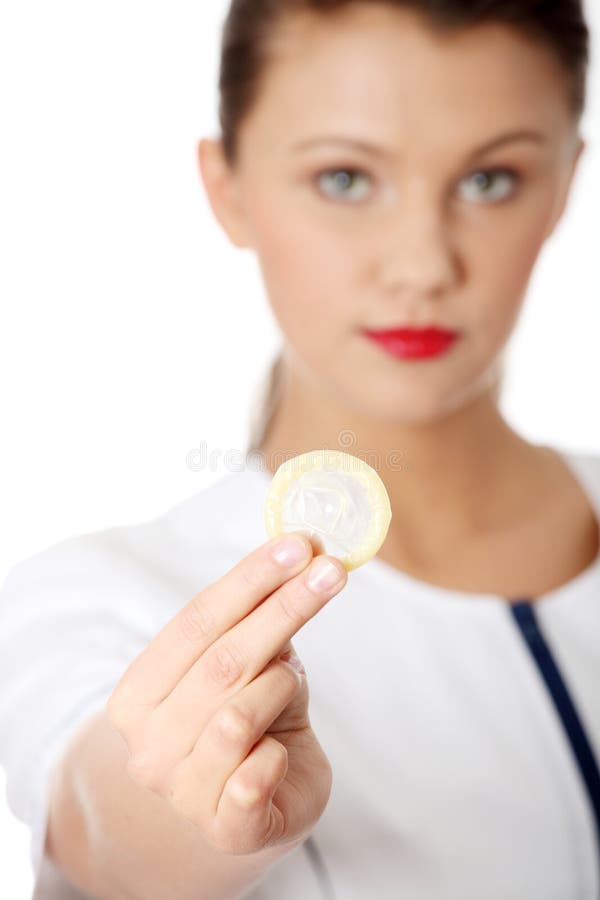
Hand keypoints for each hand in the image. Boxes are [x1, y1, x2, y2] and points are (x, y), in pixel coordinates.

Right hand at [106, 533, 346, 854]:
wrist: (249, 808)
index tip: (297, 545)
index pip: (196, 621)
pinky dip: (276, 754)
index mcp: (138, 694)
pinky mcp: (224, 829)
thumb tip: (303, 556)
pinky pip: (253, 779)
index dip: (250, 579)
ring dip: (279, 688)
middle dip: (284, 609)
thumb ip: (259, 620)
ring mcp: (180, 791)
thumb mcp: (247, 664)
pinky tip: (281, 750)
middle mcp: (148, 745)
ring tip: (288, 684)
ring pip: (237, 716)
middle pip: (222, 660)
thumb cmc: (246, 720)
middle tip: (330, 573)